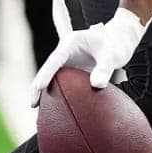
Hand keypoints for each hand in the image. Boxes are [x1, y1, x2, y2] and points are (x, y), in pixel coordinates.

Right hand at [29, 8, 147, 106]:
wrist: (118, 40)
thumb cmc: (114, 44)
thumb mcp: (111, 54)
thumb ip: (104, 69)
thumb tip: (97, 86)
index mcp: (70, 43)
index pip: (55, 60)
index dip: (46, 73)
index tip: (39, 87)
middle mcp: (65, 53)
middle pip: (47, 70)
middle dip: (37, 87)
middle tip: (33, 104)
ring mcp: (67, 63)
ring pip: (52, 78)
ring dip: (44, 93)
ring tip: (39, 112)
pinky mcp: (72, 72)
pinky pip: (62, 84)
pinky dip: (57, 95)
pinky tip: (55, 110)